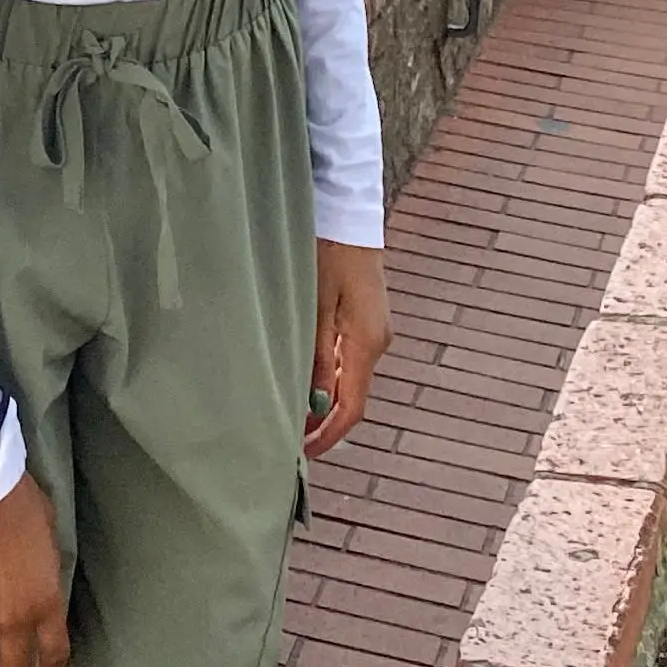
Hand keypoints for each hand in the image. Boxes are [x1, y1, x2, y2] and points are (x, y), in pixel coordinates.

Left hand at [307, 240, 390, 458]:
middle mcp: (377, 342)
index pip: (352, 407)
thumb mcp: (313, 305)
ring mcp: (373, 330)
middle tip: (289, 440)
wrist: (346, 212)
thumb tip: (315, 404)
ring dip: (325, 402)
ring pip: (350, 379)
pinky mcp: (366, 319)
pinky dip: (329, 379)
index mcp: (366, 342)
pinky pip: (349, 359)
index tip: (305, 454)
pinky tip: (306, 383)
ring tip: (291, 416)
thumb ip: (315, 357)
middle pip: (353, 397)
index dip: (330, 435)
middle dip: (324, 423)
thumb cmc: (326, 253)